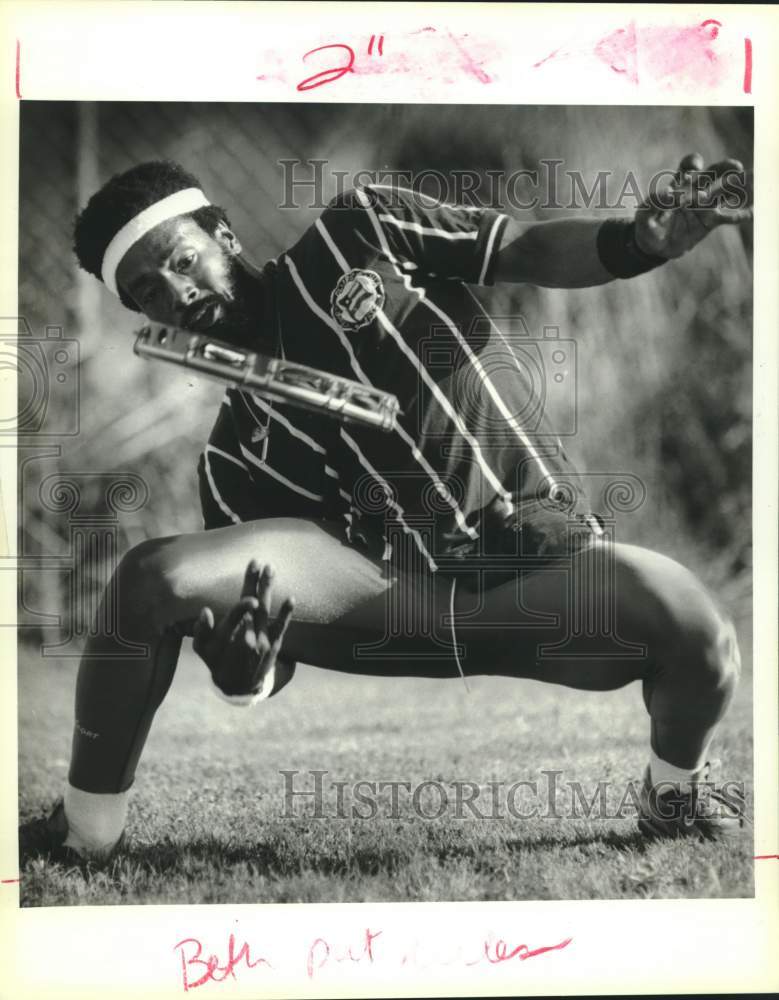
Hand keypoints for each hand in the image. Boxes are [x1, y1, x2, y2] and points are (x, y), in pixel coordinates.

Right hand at [192, 560, 294, 697]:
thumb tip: (205, 611)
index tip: (247, 591)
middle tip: (259, 563)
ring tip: (270, 569)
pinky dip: (286, 613)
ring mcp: (262, 641)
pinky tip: (291, 598)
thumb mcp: (203, 649)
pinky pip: (280, 627)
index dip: (242, 604)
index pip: (236, 615)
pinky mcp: (273, 644)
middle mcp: (247, 638)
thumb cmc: (217, 661)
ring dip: (268, 589)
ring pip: (266, 611)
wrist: (239, 686)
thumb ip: (201, 630)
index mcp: (228, 637)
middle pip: (253, 607)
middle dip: (255, 583)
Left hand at [635, 153, 752, 258]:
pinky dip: (737, 215)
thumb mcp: (644, 214)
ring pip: (724, 192)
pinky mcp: (709, 222)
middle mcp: (695, 191)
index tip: (694, 170)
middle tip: (735, 167)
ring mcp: (704, 205)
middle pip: (714, 174)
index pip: (689, 168)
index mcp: (679, 184)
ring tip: (752, 184)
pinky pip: (726, 217)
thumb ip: (654, 201)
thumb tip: (670, 193)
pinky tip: (749, 213)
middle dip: (725, 168)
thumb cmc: (647, 224)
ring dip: (737, 187)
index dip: (693, 164)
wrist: (653, 246)